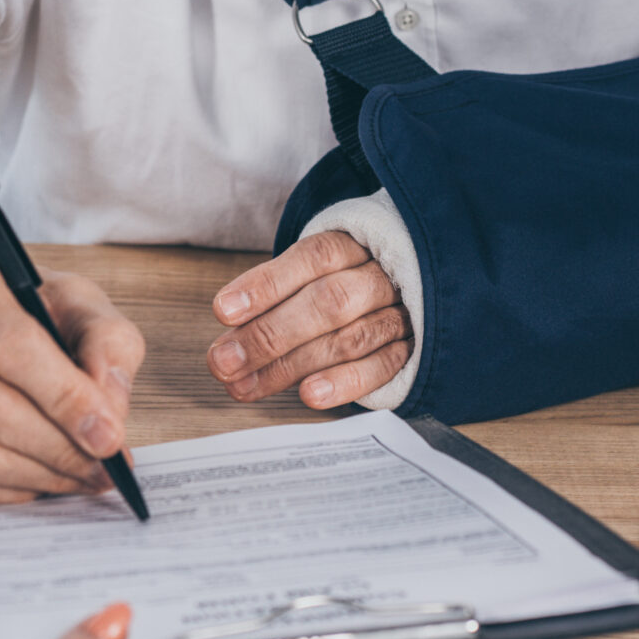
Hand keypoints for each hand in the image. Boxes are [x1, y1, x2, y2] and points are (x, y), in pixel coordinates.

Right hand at [0, 242, 143, 507]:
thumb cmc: (17, 309)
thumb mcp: (70, 299)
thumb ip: (105, 342)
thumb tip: (109, 412)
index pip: (13, 347)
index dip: (67, 399)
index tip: (111, 437)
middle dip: (59, 449)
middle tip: (104, 469)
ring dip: (37, 477)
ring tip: (80, 478)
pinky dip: (4, 492)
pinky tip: (38, 482)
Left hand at [207, 229, 410, 409]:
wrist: (410, 288)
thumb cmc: (346, 279)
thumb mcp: (316, 269)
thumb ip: (278, 292)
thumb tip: (230, 322)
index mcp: (355, 244)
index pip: (313, 257)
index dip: (267, 284)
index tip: (223, 311)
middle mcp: (381, 276)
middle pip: (328, 301)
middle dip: (271, 334)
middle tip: (223, 362)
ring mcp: (402, 313)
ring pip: (350, 338)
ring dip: (292, 366)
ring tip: (246, 386)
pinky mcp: (414, 350)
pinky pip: (383, 368)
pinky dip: (345, 382)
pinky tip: (309, 395)